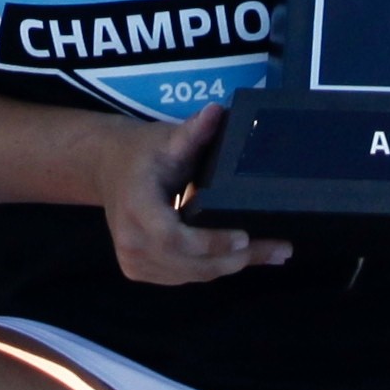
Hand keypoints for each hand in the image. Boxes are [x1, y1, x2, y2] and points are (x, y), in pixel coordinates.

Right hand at [112, 106, 292, 289]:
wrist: (109, 169)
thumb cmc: (142, 152)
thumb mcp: (165, 138)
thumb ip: (192, 132)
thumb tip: (215, 112)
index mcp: (135, 207)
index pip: (172, 237)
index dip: (209, 243)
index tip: (244, 237)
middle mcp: (130, 240)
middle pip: (189, 263)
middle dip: (236, 258)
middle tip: (279, 248)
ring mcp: (133, 261)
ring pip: (192, 274)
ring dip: (232, 265)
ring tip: (273, 252)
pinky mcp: (140, 271)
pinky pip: (185, 277)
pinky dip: (215, 268)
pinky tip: (244, 258)